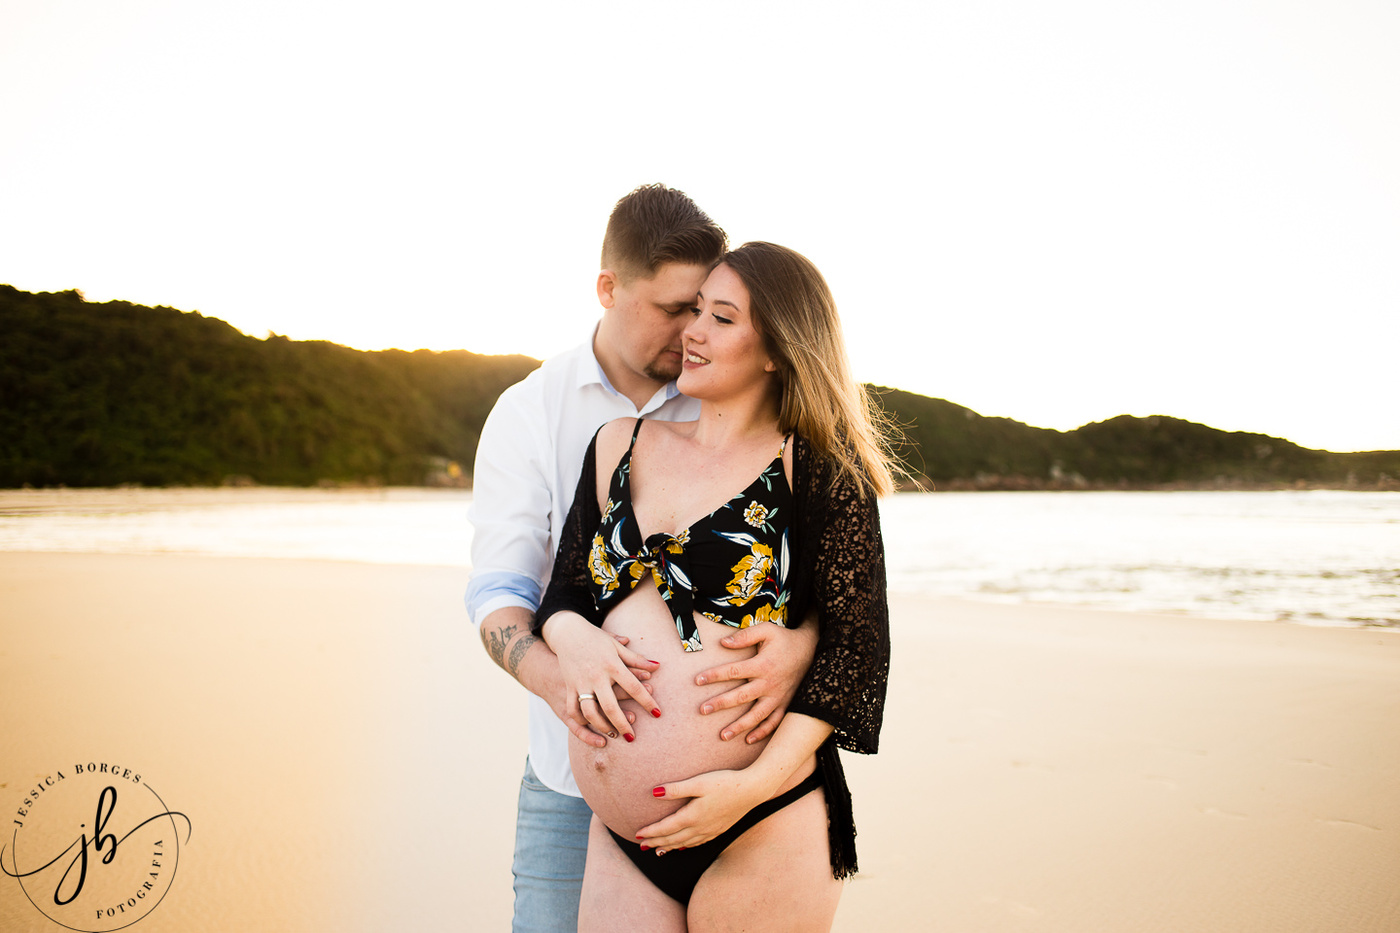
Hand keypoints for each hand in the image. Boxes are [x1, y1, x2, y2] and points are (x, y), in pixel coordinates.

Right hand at [541, 611, 660, 741]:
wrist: (567, 632)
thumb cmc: (596, 639)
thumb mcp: (617, 646)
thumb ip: (636, 659)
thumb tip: (657, 666)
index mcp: (612, 664)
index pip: (633, 687)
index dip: (646, 701)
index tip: (657, 713)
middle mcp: (596, 676)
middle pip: (611, 705)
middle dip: (622, 723)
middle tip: (632, 737)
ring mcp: (581, 682)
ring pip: (590, 712)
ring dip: (601, 726)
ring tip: (613, 734)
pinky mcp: (569, 686)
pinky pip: (573, 709)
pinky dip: (581, 721)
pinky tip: (591, 727)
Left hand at [634, 769, 765, 852]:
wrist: (753, 789)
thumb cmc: (726, 782)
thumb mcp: (699, 782)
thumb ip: (676, 789)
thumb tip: (654, 793)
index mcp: (692, 816)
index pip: (666, 828)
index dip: (651, 831)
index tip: (637, 834)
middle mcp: (700, 827)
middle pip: (673, 839)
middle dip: (656, 842)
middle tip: (642, 846)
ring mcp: (711, 830)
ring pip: (685, 843)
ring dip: (669, 847)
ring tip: (658, 850)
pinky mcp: (720, 829)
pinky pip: (698, 842)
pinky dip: (686, 846)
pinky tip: (684, 846)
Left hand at [693, 621, 817, 742]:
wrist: (812, 650)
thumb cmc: (785, 640)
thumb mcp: (767, 630)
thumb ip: (745, 636)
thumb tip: (722, 642)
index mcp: (762, 665)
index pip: (733, 671)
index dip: (714, 675)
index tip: (697, 680)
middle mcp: (769, 683)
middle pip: (741, 696)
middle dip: (721, 704)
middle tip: (702, 710)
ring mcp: (778, 696)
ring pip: (757, 715)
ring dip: (740, 726)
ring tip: (723, 735)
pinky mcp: (786, 704)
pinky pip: (774, 722)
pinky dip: (763, 732)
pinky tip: (748, 739)